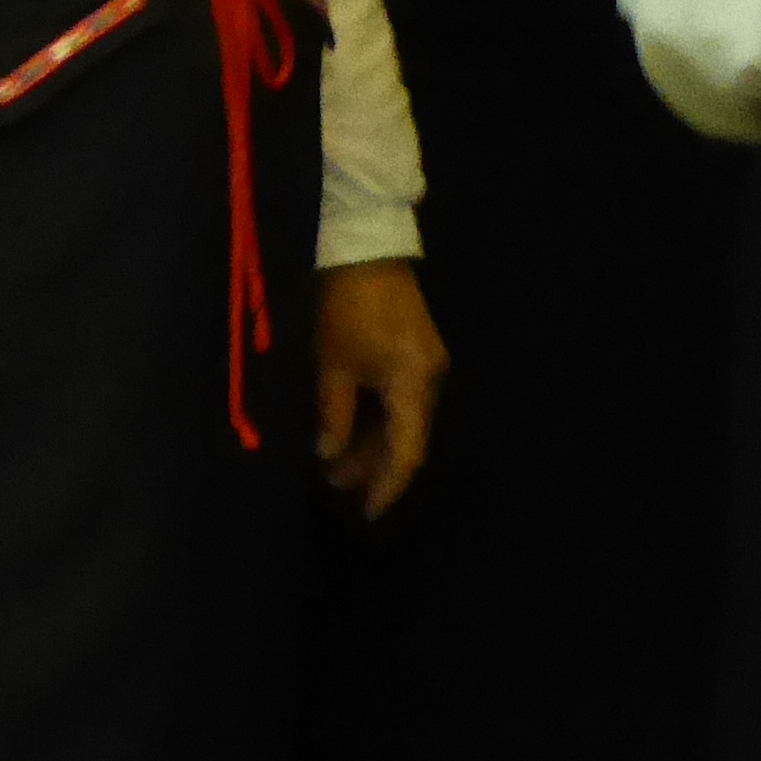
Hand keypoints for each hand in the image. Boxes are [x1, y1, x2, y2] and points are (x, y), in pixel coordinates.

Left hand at [314, 258, 446, 518]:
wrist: (368, 246)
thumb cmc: (347, 306)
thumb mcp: (334, 364)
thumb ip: (334, 416)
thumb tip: (329, 456)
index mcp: (414, 384)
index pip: (407, 452)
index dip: (387, 486)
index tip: (367, 514)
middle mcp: (431, 379)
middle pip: (408, 438)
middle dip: (374, 466)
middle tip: (335, 485)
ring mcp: (427, 365)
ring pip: (404, 420)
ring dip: (374, 443)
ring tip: (335, 463)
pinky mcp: (417, 353)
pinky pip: (402, 400)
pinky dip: (379, 420)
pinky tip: (352, 430)